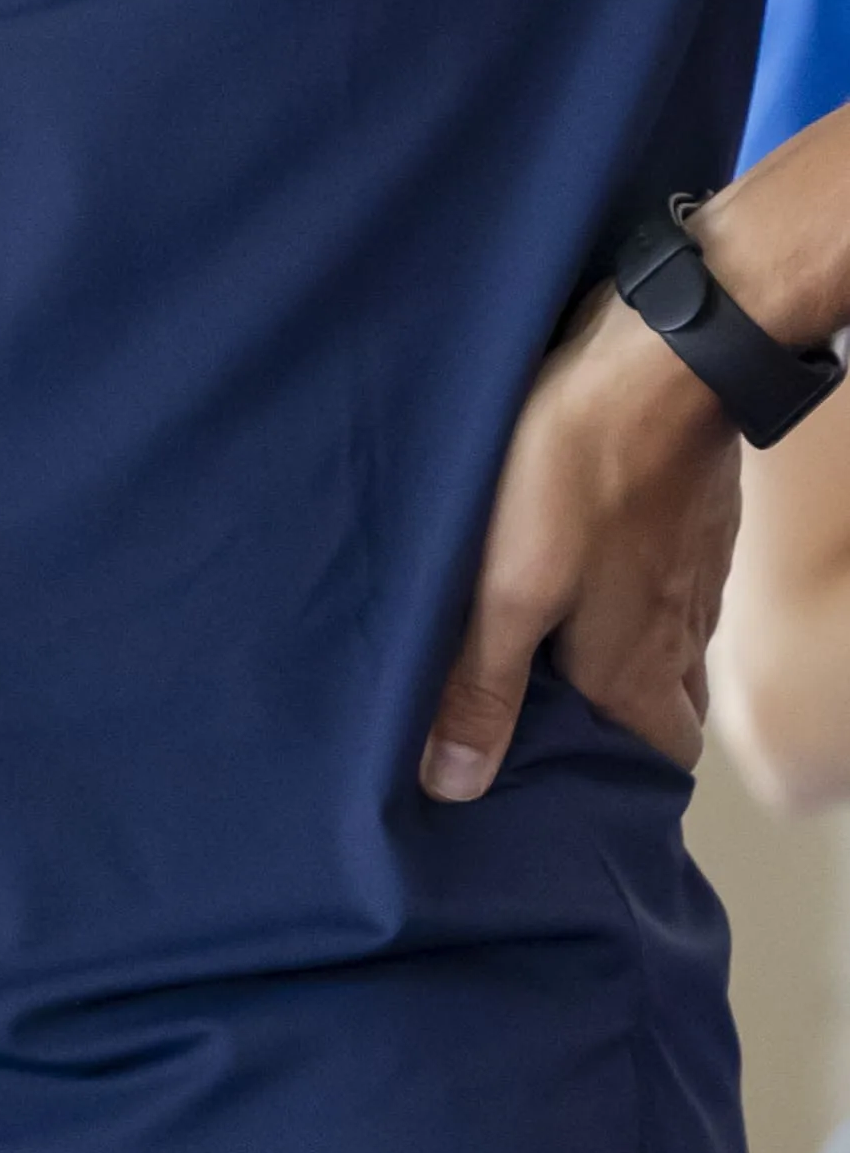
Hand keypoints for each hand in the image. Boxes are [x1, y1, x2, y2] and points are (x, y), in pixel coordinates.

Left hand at [427, 291, 739, 799]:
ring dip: (618, 670)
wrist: (665, 351)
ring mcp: (693, 570)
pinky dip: (628, 609)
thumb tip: (459, 786)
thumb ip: (482, 689)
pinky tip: (577, 592)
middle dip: (618, 737)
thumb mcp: (507, 590)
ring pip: (665, 647)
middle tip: (542, 744)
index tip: (565, 801)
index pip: (660, 757)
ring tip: (545, 677)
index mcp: (638, 663)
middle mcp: (681, 628)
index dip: (621, 786)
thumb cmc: (576, 470)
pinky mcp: (689, 519)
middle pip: (664, 709)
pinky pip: (665, 588)